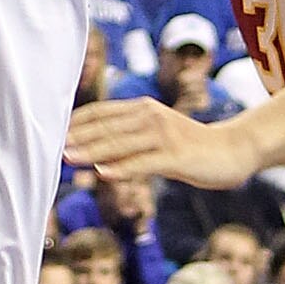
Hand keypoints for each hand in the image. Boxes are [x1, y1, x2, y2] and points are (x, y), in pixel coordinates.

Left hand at [66, 95, 254, 188]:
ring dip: (93, 152)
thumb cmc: (190, 146)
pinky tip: (105, 174)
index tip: (52, 134)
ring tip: (69, 159)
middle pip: (106, 127)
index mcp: (143, 109)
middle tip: (51, 148)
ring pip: (121, 143)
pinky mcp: (176, 156)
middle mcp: (151, 117)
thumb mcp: (157, 135)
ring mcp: (164, 136)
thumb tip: (96, 154)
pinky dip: (123, 168)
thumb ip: (130, 139)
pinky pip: (144, 162)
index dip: (76, 123)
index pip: (101, 112)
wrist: (233, 150)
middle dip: (77, 138)